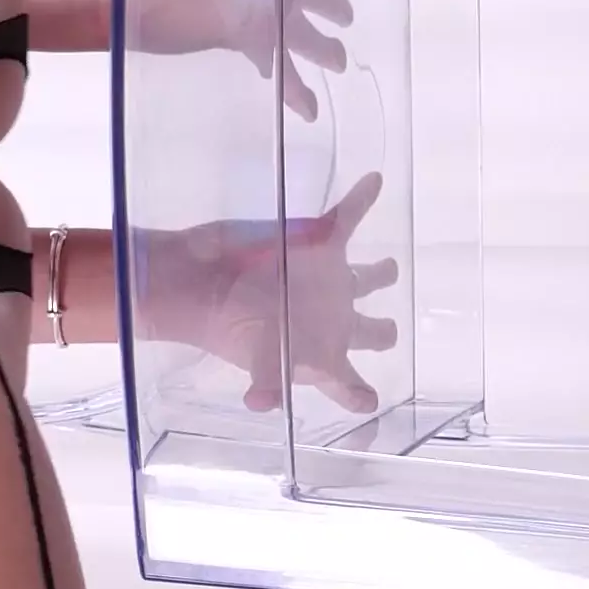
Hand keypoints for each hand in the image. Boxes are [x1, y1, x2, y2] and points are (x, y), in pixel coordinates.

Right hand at [132, 173, 400, 413]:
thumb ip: (270, 382)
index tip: (368, 401)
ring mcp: (328, 279)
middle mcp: (331, 319)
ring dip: (381, 272)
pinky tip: (374, 182)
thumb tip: (260, 406)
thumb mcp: (258, 361)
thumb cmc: (231, 325)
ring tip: (389, 267)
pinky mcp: (319, 241)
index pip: (348, 385)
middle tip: (388, 328)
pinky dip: (363, 198)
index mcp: (323, 354)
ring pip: (368, 277)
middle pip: (369, 331)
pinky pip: (349, 216)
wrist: (199, 280)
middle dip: (381, 332)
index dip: (360, 396)